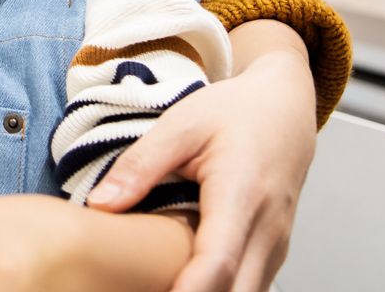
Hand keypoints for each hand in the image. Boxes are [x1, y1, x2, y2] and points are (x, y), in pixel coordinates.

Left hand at [87, 27, 316, 291]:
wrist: (284, 110)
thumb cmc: (233, 114)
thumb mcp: (181, 125)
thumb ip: (140, 165)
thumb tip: (101, 204)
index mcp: (242, 193)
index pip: (218, 260)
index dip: (188, 291)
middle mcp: (267, 229)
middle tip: (141, 290)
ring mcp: (275, 247)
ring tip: (155, 285)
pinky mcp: (273, 255)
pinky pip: (249, 288)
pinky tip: (180, 284)